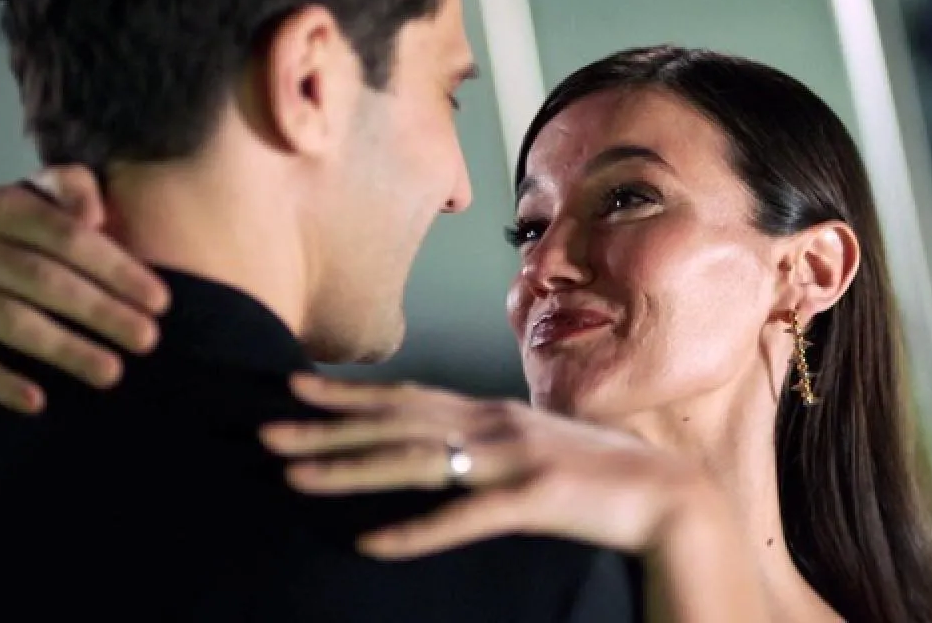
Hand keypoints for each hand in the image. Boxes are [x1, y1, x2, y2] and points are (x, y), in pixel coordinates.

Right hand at [0, 166, 167, 412]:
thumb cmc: (42, 246)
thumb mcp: (57, 207)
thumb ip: (75, 190)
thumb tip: (91, 214)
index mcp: (4, 204)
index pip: (65, 234)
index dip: (116, 267)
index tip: (160, 301)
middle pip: (41, 277)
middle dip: (100, 310)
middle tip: (147, 340)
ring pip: (10, 319)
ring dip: (66, 348)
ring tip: (112, 372)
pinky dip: (2, 382)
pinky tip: (38, 402)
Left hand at [260, 374, 713, 558]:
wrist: (666, 494)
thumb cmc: (600, 470)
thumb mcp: (537, 441)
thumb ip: (493, 437)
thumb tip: (452, 442)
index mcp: (490, 412)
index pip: (405, 396)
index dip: (348, 394)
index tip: (294, 387)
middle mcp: (492, 425)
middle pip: (394, 423)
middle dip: (326, 427)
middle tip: (265, 430)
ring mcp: (511, 460)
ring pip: (414, 462)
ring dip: (350, 470)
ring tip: (294, 477)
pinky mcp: (532, 501)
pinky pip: (463, 518)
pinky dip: (415, 531)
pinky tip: (372, 544)